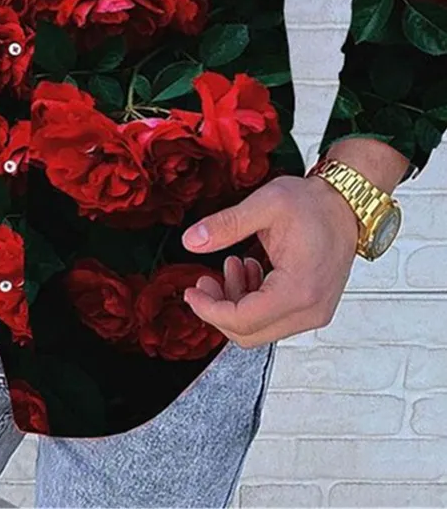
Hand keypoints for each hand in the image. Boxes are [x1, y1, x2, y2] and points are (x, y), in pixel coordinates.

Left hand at [181, 173, 359, 346]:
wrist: (346, 204)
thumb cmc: (314, 204)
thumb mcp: (264, 204)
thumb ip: (225, 224)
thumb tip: (191, 240)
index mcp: (298, 289)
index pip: (243, 320)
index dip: (209, 310)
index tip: (191, 292)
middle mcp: (310, 310)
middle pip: (249, 333)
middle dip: (219, 309)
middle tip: (206, 280)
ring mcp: (314, 313)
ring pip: (260, 329)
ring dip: (237, 302)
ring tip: (233, 264)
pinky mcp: (313, 309)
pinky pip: (274, 320)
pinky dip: (254, 302)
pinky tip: (251, 271)